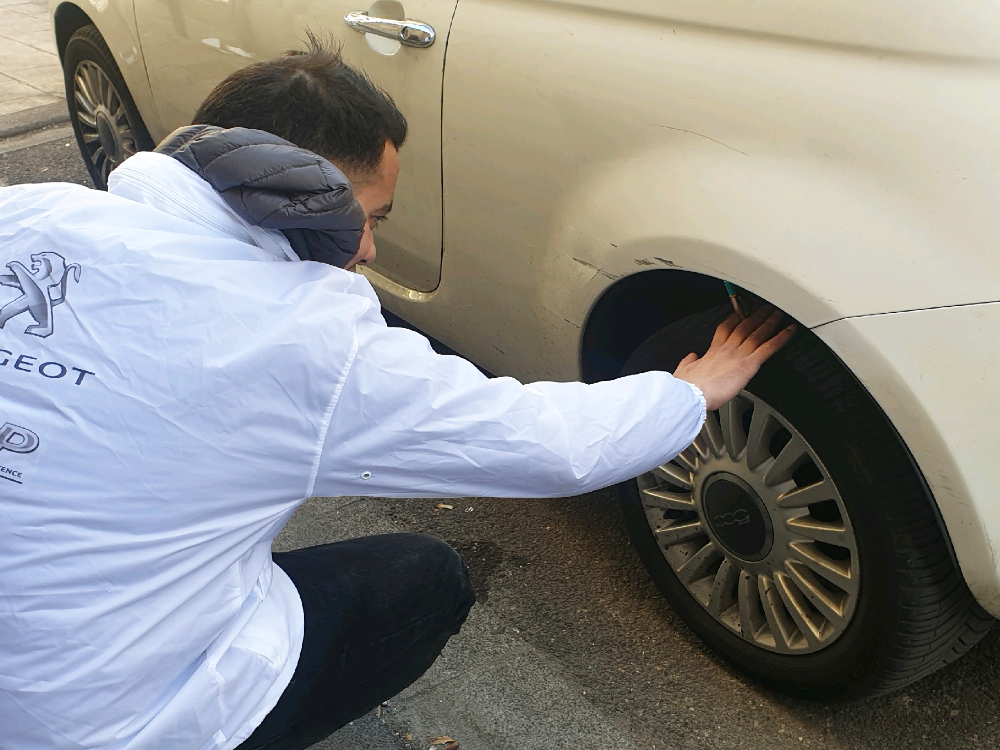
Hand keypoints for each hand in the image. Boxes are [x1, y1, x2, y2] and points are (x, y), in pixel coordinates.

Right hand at [673, 308, 796, 410]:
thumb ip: (689, 362)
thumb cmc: (687, 387)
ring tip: (779, 313)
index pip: (726, 329)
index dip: (734, 318)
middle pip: (744, 326)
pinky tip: (790, 331)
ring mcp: (739, 355)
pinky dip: (781, 338)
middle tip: (765, 307)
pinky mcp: (749, 365)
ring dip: (770, 321)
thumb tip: (691, 356)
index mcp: (712, 351)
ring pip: (758, 333)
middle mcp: (727, 349)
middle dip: (755, 315)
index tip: (740, 312)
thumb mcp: (684, 371)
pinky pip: (769, 348)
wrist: (691, 395)